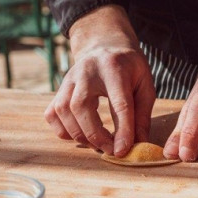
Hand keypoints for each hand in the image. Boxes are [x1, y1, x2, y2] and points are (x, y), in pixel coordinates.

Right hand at [44, 5, 155, 156]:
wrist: (104, 46)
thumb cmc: (128, 69)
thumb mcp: (145, 85)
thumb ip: (142, 115)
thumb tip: (139, 144)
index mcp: (114, 68)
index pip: (118, 103)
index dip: (122, 130)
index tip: (122, 151)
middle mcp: (86, 72)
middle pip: (81, 107)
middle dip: (95, 135)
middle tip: (111, 150)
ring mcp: (68, 79)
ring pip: (63, 111)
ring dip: (79, 135)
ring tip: (97, 143)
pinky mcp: (58, 89)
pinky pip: (52, 115)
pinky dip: (63, 131)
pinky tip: (80, 134)